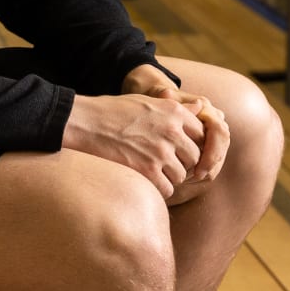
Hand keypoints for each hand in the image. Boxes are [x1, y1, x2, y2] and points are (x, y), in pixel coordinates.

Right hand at [61, 91, 205, 198]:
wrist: (87, 122)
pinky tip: (148, 181)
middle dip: (183, 162)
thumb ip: (177, 109)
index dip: (192, 145)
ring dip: (170, 177)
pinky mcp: (147, 170)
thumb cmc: (115, 110)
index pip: (202, 135)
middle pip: (195, 157)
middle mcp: (172, 131)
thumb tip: (200, 109)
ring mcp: (160, 151)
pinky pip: (167, 188)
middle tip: (167, 164)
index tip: (181, 150)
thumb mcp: (149, 101)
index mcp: (174, 112)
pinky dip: (160, 189)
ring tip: (154, 172)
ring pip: (182, 175)